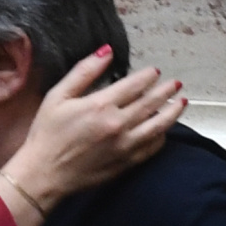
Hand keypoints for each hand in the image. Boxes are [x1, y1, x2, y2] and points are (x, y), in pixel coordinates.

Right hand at [0, 49, 183, 225]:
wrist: (44, 174)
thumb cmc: (47, 134)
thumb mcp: (58, 96)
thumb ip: (84, 71)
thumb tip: (106, 51)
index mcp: (101, 105)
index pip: (135, 85)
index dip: (148, 76)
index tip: (154, 71)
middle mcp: (118, 124)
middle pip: (151, 103)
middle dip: (166, 91)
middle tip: (176, 84)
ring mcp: (124, 146)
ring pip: (158, 126)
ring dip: (172, 113)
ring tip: (181, 103)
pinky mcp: (125, 163)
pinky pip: (151, 148)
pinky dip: (161, 137)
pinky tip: (163, 131)